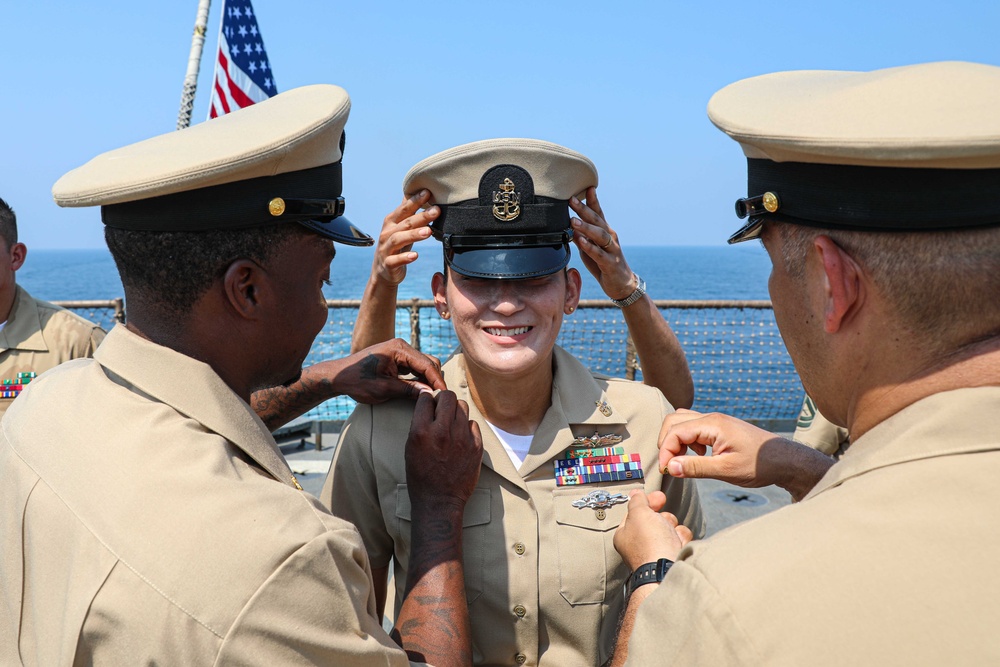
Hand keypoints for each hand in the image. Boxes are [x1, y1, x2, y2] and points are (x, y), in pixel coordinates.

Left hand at [332, 338, 445, 403]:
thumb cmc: (357, 381)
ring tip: (431, 397)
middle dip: (435, 379)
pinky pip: (415, 367)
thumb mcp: (383, 389)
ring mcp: (399, 351)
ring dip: (428, 379)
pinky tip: (421, 391)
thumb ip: (408, 390)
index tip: (444, 395)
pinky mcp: (397, 358)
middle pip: (429, 362)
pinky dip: (420, 378)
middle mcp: (401, 346)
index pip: (426, 364)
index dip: (437, 381)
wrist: (338, 376)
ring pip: (423, 365)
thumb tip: (430, 394)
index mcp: (399, 349)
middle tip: (438, 399)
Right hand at [372, 190, 438, 285]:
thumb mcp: (400, 227)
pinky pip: (395, 260)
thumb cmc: (396, 245)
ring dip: (413, 235)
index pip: (404, 209)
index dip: (415, 200)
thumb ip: (407, 211)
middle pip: (405, 223)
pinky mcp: (388, 264)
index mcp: (391, 222)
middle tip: (437, 211)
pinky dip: (405, 258)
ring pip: (398, 239)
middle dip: (421, 216)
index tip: (428, 192)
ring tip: (428, 231)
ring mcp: (386, 249)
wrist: (383, 271)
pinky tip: (415, 255)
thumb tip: (416, 191)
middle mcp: (387, 233)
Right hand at [405, 391, 482, 506]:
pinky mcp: (476, 446)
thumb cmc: (421, 477)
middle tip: (441, 409)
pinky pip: (473, 423)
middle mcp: (442, 431)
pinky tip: (460, 437)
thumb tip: (428, 406)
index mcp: (421, 432)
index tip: (428, 404)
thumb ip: (419, 425)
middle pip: (447, 397)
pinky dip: (466, 427)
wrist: (440, 501)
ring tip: (451, 423)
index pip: (426, 398)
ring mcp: (462, 438)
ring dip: (455, 411)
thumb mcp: (410, 448)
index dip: (426, 400)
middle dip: (442, 400)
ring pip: (462, 406)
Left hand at [570, 187, 635, 300]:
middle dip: (584, 209)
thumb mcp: (591, 247)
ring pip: (600, 235)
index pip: (598, 213)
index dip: (592, 200)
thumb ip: (582, 235)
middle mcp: (610, 237)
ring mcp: (612, 250)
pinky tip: (580, 241)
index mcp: (605, 232)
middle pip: (597, 220)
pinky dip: (589, 247)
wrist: (621, 284)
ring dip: (586, 227)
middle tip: (571, 200)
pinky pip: (599, 254)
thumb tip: (568, 224)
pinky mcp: (610, 263)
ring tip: (573, 221)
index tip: (586, 187)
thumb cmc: (604, 263)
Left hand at [613, 490, 693, 569]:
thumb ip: (637, 501)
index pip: (635, 513)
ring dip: (673, 528)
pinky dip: (682, 539)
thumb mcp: (639, 513)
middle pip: (656, 520)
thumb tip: (635, 493)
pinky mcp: (673, 557)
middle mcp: (640, 545)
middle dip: (663, 517)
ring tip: (671, 536)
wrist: (668, 570)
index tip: (658, 496)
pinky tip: (678, 544)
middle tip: (663, 520)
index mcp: (626, 535)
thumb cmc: (649, 543)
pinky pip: (680, 539)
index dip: (647, 502)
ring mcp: (657, 552)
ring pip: (670, 528)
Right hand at [658, 409, 833, 499]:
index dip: (665, 451)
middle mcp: (712, 418)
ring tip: (684, 460)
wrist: (785, 460)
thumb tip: (670, 467)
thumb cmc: (760, 465)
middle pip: (674, 421)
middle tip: (670, 465)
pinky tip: (699, 456)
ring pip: (683, 422)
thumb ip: (696, 468)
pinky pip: (694, 427)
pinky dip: (688, 440)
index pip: (675, 432)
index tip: (666, 471)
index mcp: (713, 425)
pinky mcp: (720, 428)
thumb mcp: (726, 470)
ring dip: (677, 440)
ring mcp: (716, 422)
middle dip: (666, 442)